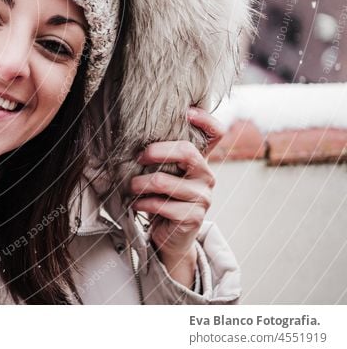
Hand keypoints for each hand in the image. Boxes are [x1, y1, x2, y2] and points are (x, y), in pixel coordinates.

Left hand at [127, 107, 224, 287]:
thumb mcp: (165, 172)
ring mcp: (202, 198)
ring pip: (165, 182)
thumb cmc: (163, 198)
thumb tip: (135, 131)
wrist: (170, 236)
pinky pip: (161, 205)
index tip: (187, 112)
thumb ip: (161, 155)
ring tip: (131, 187)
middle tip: (138, 157)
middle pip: (187, 152)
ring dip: (140, 183)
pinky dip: (143, 204)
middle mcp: (206, 176)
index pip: (216, 134)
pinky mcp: (192, 217)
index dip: (206, 120)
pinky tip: (137, 205)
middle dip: (156, 151)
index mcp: (200, 160)